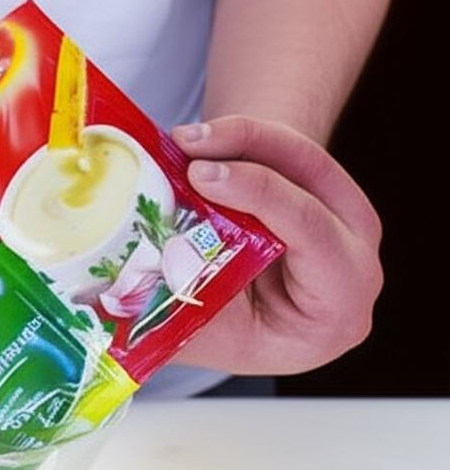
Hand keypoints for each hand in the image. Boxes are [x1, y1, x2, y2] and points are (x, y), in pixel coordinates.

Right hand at [170, 116, 382, 374]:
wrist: (239, 315)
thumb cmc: (219, 333)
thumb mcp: (198, 332)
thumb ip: (170, 310)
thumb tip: (113, 291)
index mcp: (335, 314)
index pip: (316, 241)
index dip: (264, 198)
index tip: (201, 176)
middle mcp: (356, 267)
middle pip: (315, 191)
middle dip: (250, 156)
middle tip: (186, 147)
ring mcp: (348, 223)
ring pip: (303, 157)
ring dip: (241, 136)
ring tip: (182, 137)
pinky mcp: (328, 190)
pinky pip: (289, 149)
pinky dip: (241, 137)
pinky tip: (196, 139)